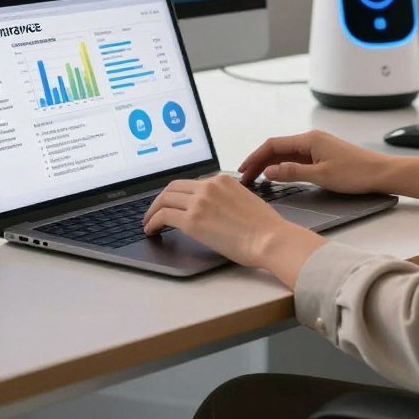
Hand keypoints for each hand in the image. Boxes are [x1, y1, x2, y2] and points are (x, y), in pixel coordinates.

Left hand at [142, 173, 293, 267]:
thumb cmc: (264, 227)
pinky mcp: (192, 220)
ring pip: (165, 199)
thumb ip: (227, 199)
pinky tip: (151, 230)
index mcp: (222, 180)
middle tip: (155, 212)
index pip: (191, 183)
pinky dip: (153, 221)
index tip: (173, 203)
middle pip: (173, 187)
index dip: (178, 194)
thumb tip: (216, 209)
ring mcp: (199, 201)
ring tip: (149, 223)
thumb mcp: (245, 200)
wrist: (269, 238)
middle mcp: (208, 186)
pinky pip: (163, 216)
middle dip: (161, 199)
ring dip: (153, 211)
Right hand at [238, 129, 390, 193]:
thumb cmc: (356, 173)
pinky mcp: (322, 156)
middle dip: (259, 161)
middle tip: (245, 178)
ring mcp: (316, 147)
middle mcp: (311, 140)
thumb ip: (293, 172)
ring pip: (285, 154)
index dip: (255, 156)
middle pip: (277, 148)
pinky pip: (296, 159)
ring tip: (256, 179)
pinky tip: (277, 176)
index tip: (243, 169)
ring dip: (269, 164)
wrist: (381, 173)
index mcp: (309, 140)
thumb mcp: (322, 176)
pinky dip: (282, 167)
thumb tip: (269, 170)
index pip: (274, 145)